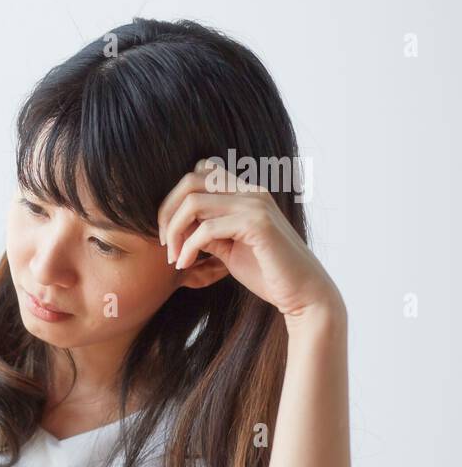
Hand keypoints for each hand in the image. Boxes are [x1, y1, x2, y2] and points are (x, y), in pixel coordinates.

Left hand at [158, 159, 343, 323]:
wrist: (302, 293)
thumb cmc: (266, 272)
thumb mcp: (227, 246)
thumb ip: (206, 230)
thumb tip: (175, 224)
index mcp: (246, 192)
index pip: (200, 173)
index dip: (175, 199)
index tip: (169, 231)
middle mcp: (251, 191)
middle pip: (190, 181)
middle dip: (167, 212)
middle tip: (164, 243)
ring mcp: (255, 204)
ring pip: (193, 202)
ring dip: (174, 231)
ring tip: (173, 257)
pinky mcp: (257, 224)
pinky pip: (206, 229)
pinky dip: (187, 248)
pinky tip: (184, 265)